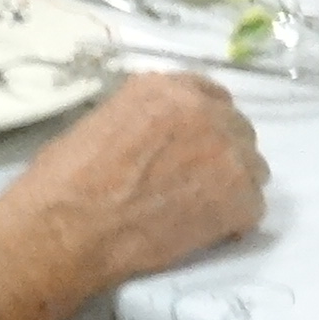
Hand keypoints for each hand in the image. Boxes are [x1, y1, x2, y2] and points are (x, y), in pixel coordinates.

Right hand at [22, 70, 269, 279]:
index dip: (205, 122)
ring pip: (252, 167)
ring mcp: (226, 153)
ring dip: (232, 186)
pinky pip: (253, 207)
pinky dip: (234, 221)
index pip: (209, 95)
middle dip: (221, 153)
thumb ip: (144, 118)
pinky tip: (205, 231)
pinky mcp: (238, 198)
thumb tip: (159, 135)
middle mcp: (204, 111)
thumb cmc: (65, 179)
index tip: (196, 143)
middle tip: (197, 182)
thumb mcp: (102, 121)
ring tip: (200, 209)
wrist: (69, 227)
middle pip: (236, 128)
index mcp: (165, 88)